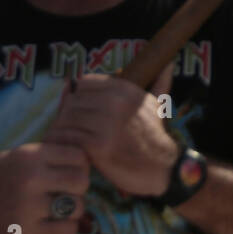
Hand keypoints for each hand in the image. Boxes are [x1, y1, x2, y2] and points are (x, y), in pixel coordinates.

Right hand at [0, 142, 90, 233]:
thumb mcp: (13, 158)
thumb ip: (44, 156)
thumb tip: (84, 159)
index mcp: (29, 155)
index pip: (78, 156)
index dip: (80, 167)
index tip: (70, 175)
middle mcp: (30, 177)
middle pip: (82, 180)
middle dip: (79, 189)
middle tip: (67, 194)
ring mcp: (27, 206)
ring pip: (77, 207)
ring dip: (73, 212)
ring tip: (60, 211)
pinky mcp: (24, 232)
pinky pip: (67, 230)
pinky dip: (69, 230)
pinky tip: (58, 226)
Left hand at [44, 70, 179, 197]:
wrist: (163, 167)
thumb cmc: (154, 137)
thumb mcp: (158, 105)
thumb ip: (159, 83)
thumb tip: (167, 66)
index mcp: (125, 89)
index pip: (84, 82)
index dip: (79, 95)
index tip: (81, 110)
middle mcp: (115, 102)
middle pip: (72, 101)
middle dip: (69, 115)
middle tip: (71, 128)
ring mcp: (105, 123)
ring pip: (67, 119)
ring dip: (65, 130)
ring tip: (70, 140)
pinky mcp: (97, 145)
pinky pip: (69, 138)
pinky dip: (67, 145)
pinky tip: (73, 150)